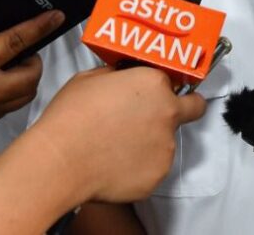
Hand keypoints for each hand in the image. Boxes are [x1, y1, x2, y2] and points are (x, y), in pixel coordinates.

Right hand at [0, 0, 63, 146]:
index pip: (14, 43)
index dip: (38, 27)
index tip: (55, 17)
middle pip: (30, 76)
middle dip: (35, 58)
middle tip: (25, 45)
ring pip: (24, 96)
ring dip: (27, 78)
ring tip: (14, 62)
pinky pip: (9, 108)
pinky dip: (14, 92)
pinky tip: (0, 79)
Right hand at [29, 66, 206, 204]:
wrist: (60, 160)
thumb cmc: (70, 118)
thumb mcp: (90, 78)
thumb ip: (118, 76)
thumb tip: (122, 80)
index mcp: (153, 84)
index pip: (174, 82)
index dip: (162, 88)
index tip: (154, 95)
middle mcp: (167, 114)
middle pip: (193, 108)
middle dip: (184, 109)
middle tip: (158, 117)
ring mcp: (165, 147)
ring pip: (167, 142)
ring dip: (151, 142)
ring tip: (117, 147)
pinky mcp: (157, 176)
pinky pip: (153, 168)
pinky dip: (139, 167)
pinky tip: (114, 165)